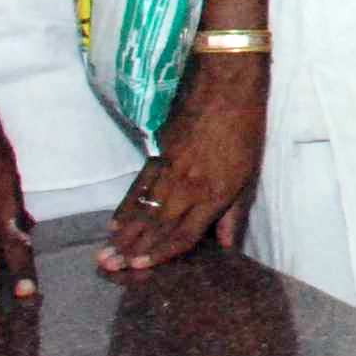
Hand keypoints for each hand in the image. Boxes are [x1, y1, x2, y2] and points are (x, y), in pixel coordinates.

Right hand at [97, 52, 265, 275]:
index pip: (184, 234)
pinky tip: (113, 223)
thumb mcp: (250, 173)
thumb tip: (226, 245)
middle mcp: (187, 187)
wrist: (225, 86)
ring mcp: (168, 170)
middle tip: (110, 269)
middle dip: (132, 250)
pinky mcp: (157, 154)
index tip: (141, 267)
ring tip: (105, 254)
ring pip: (143, 210)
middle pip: (157, 226)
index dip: (162, 253)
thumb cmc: (245, 129)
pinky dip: (124, 207)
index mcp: (213, 194)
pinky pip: (137, 187)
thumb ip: (235, 212)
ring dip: (123, 234)